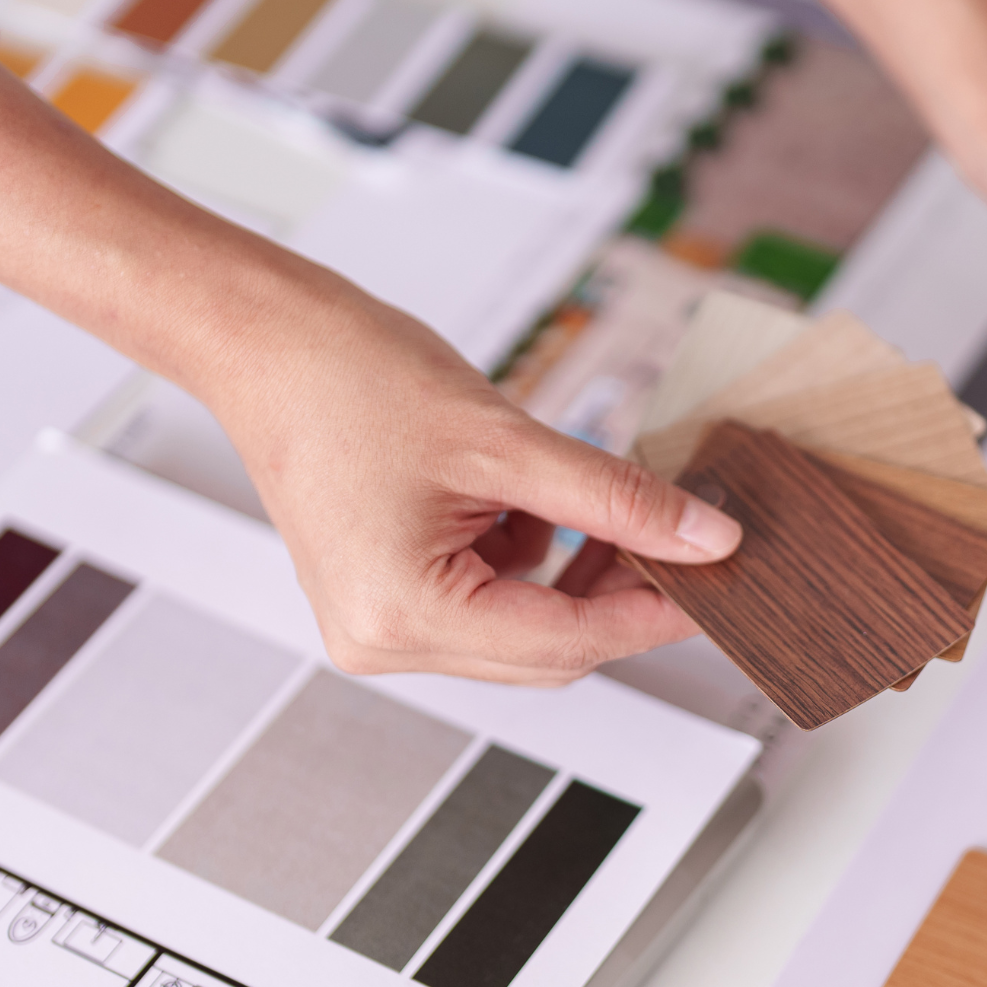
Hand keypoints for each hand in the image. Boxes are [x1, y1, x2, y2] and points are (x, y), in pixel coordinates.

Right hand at [0, 65, 739, 685]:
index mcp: (402, 615)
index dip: (656, 612)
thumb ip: (616, 498)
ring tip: (604, 503)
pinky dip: (531, 559)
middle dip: (620, 592)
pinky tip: (534, 500)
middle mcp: (383, 640)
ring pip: (524, 627)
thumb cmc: (350, 373)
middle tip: (686, 535)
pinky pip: (488, 600)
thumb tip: (707, 538)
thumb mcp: (508, 439)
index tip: (724, 581)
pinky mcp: (382, 595)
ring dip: (576, 573)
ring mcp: (377, 624)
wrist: (262, 336)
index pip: (568, 643)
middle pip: (549, 649)